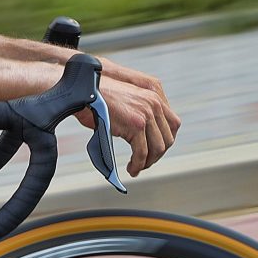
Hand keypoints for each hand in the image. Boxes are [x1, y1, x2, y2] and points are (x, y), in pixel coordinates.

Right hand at [74, 59, 178, 175]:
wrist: (84, 90)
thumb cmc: (98, 97)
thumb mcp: (126, 102)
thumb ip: (138, 113)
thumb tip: (140, 135)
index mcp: (155, 96)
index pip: (173, 124)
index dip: (165, 140)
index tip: (154, 150)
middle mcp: (155, 103)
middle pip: (168, 138)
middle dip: (156, 154)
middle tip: (144, 162)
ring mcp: (146, 114)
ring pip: (157, 148)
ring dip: (147, 162)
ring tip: (137, 167)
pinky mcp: (136, 125)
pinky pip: (141, 152)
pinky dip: (137, 164)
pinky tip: (131, 168)